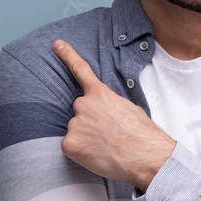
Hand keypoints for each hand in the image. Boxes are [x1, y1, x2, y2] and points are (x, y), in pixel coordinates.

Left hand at [53, 40, 175, 191]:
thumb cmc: (143, 135)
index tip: (56, 44)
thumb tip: (105, 115)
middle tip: (108, 135)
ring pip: (76, 131)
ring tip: (107, 147)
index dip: (67, 56)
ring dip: (87, 139)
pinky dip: (81, 153)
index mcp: (100, 94)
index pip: (80, 70)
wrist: (144, 155)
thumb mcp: (129, 109)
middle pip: (80, 112)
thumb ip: (109, 106)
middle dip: (90, 122)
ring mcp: (74, 124)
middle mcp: (83, 104)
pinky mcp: (69, 143)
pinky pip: (71, 147)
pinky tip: (97, 155)